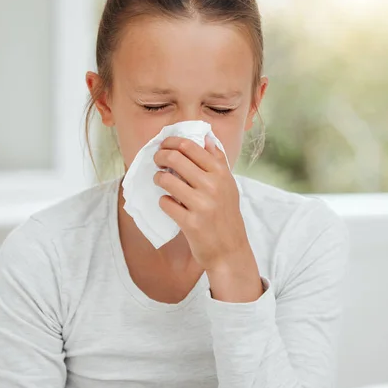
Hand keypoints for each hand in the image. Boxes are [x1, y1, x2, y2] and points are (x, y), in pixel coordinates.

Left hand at [153, 136, 262, 301]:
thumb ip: (218, 161)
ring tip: (160, 180)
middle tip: (157, 160)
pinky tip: (169, 203)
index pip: (190, 146)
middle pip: (175, 158)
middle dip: (160, 156)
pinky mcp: (191, 223)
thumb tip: (206, 137)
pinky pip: (165, 203)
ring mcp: (202, 204)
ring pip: (166, 180)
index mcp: (221, 173)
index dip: (171, 142)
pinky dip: (163, 202)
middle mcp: (213, 186)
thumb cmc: (226, 215)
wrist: (230, 250)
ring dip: (158, 178)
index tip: (164, 145)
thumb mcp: (229, 185)